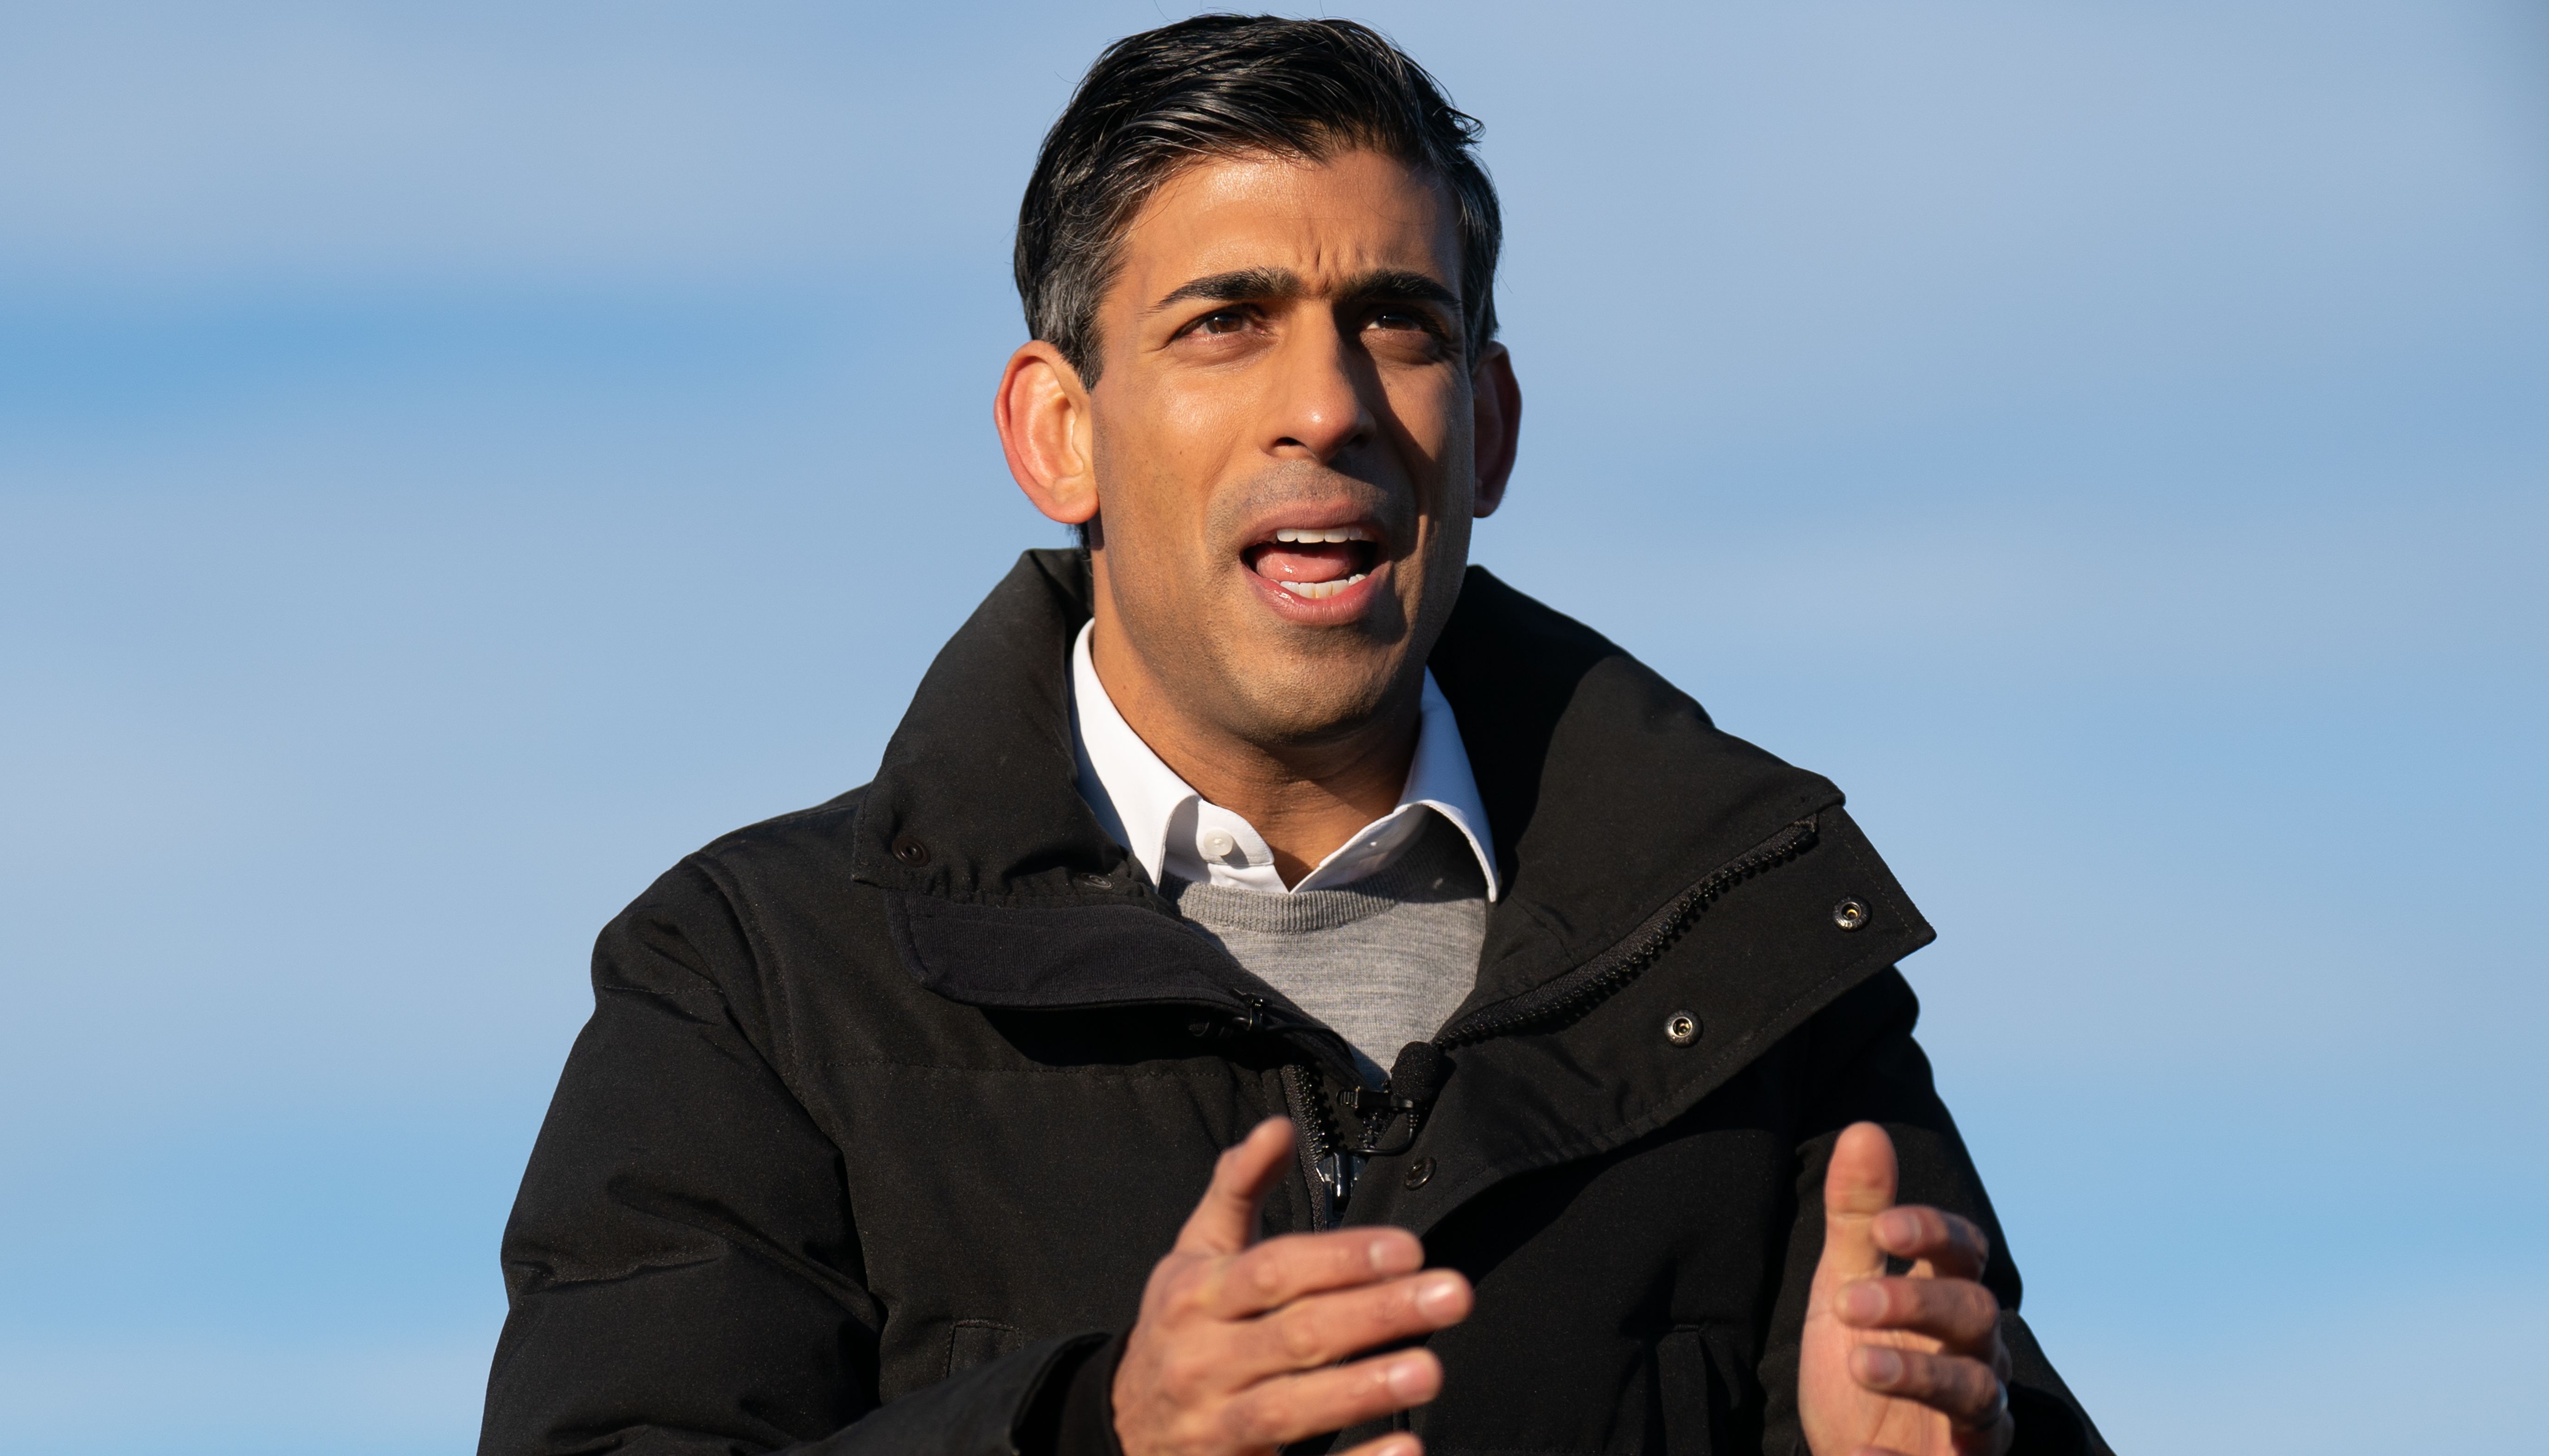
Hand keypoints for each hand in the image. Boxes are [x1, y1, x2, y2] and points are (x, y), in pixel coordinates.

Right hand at [1113, 1118, 1473, 1455]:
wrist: (1121, 1429)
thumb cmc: (1179, 1325)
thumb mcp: (1195, 1252)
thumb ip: (1237, 1186)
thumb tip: (1278, 1127)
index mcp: (1194, 1297)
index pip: (1272, 1272)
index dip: (1340, 1259)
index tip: (1410, 1248)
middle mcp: (1201, 1361)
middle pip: (1295, 1335)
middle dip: (1375, 1314)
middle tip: (1454, 1294)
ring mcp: (1216, 1426)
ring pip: (1291, 1408)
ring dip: (1363, 1390)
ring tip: (1430, 1369)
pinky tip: (1407, 1448)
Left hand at [1799, 1123, 2014, 1455]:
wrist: (1848, 1452)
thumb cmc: (1858, 1361)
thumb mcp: (1843, 1284)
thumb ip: (1858, 1217)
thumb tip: (1865, 1129)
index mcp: (1947, 1296)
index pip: (1966, 1251)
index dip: (1935, 1232)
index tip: (1886, 1226)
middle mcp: (1975, 1350)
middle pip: (1976, 1310)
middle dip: (1916, 1301)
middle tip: (1847, 1303)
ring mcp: (1978, 1410)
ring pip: (1978, 1383)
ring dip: (1918, 1371)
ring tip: (1856, 1364)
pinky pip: (1966, 1448)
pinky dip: (1912, 1440)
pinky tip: (1863, 1440)